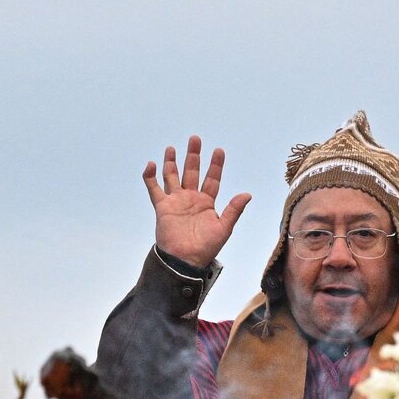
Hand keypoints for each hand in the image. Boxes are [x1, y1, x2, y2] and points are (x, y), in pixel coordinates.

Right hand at [143, 135, 251, 268]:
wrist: (184, 260)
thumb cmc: (206, 247)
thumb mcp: (224, 228)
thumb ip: (234, 209)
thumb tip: (247, 194)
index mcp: (207, 202)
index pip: (212, 179)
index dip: (216, 165)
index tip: (219, 150)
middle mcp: (191, 198)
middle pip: (192, 172)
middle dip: (193, 156)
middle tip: (195, 139)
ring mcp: (176, 201)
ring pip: (172, 176)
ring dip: (171, 162)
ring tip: (172, 148)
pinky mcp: (162, 207)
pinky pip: (154, 188)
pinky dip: (150, 177)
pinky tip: (151, 164)